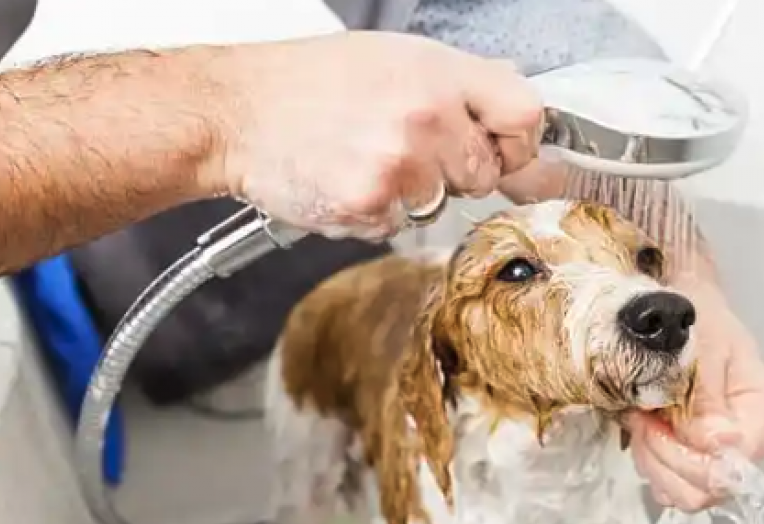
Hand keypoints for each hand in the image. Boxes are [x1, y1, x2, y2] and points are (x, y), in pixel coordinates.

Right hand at [206, 32, 544, 240]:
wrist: (239, 111)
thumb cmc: (311, 82)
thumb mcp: (395, 56)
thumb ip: (461, 80)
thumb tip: (517, 100)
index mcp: (438, 73)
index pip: (525, 116)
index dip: (516, 141)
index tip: (500, 149)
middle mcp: (425, 116)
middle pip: (485, 173)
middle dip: (455, 171)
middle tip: (405, 149)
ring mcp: (398, 165)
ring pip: (441, 205)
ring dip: (411, 196)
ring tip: (366, 159)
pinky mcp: (369, 205)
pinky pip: (398, 227)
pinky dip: (374, 214)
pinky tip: (345, 179)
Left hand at [625, 288, 763, 511]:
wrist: (676, 311)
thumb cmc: (697, 320)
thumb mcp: (704, 347)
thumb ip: (707, 398)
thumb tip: (717, 445)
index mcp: (761, 414)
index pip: (737, 465)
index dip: (695, 457)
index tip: (663, 422)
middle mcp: (745, 444)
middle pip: (709, 490)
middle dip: (667, 459)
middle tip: (645, 419)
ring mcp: (716, 455)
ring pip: (684, 493)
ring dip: (652, 460)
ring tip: (642, 418)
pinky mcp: (689, 459)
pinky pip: (667, 483)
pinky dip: (648, 462)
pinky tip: (642, 429)